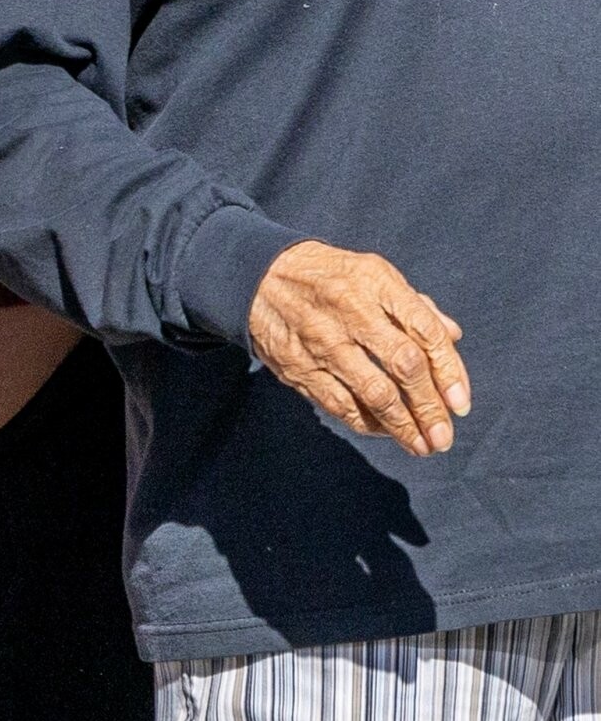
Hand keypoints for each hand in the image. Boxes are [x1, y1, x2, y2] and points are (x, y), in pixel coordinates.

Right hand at [248, 239, 470, 457]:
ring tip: (423, 446)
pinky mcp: (298, 365)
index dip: (449, 370)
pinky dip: (367, 424)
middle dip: (429, 407)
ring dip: (403, 427)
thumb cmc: (329, 276)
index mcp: (375, 282)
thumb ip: (414, 306)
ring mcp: (322, 340)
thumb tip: (453, 336)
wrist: (258, 274)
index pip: (425, 330)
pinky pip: (340, 404)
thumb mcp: (373, 274)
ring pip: (374, 393)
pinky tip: (384, 432)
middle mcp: (351, 310)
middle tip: (444, 436)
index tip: (461, 403)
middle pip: (403, 365)